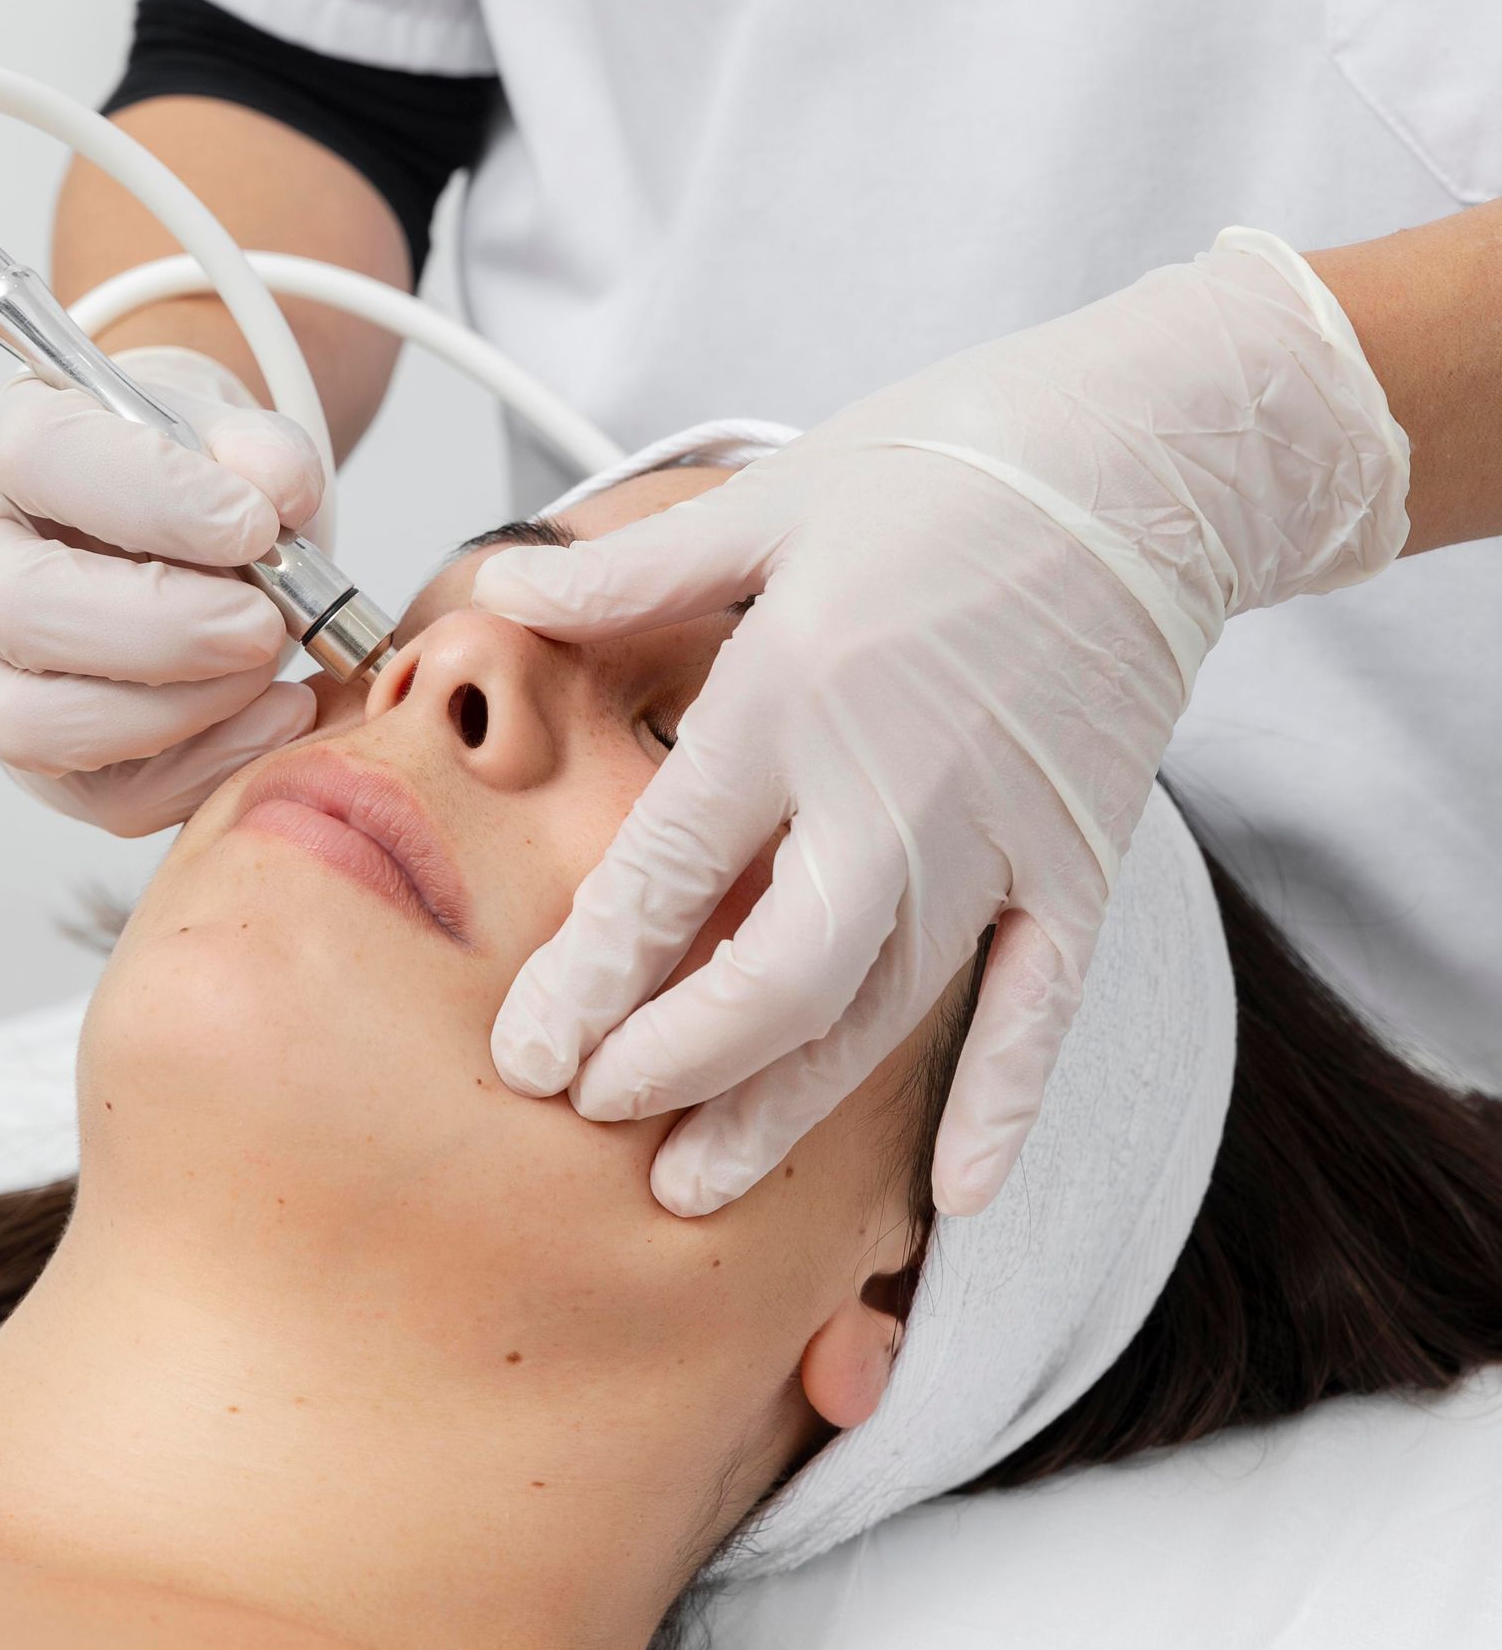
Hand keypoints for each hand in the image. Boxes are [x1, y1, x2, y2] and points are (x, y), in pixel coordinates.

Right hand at [0, 346, 321, 833]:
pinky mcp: (48, 757)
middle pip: (13, 607)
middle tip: (261, 623)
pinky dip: (206, 768)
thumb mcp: (236, 430)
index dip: (154, 495)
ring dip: (171, 710)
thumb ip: (263, 448)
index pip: (40, 456)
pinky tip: (278, 714)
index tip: (257, 525)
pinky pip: (107, 795)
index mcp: (15, 444)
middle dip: (157, 630)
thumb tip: (277, 489)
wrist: (198, 524)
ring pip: (31, 721)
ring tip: (266, 667)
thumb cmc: (199, 472)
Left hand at [474, 232, 1407, 1217]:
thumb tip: (503, 590)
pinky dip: (1000, 1104)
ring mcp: (998, 836)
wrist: (1147, 453)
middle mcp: (890, 787)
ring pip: (880, 1017)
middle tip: (596, 1119)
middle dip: (673, 1070)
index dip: (588, 981)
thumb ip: (630, 572)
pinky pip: (1040, 1009)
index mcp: (792, 693)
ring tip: (698, 1186)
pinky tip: (954, 1196)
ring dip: (786, 1112)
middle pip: (770, 984)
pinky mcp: (1083, 858)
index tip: (529, 1053)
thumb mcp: (769, 496)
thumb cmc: (947, 461)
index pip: (665, 876)